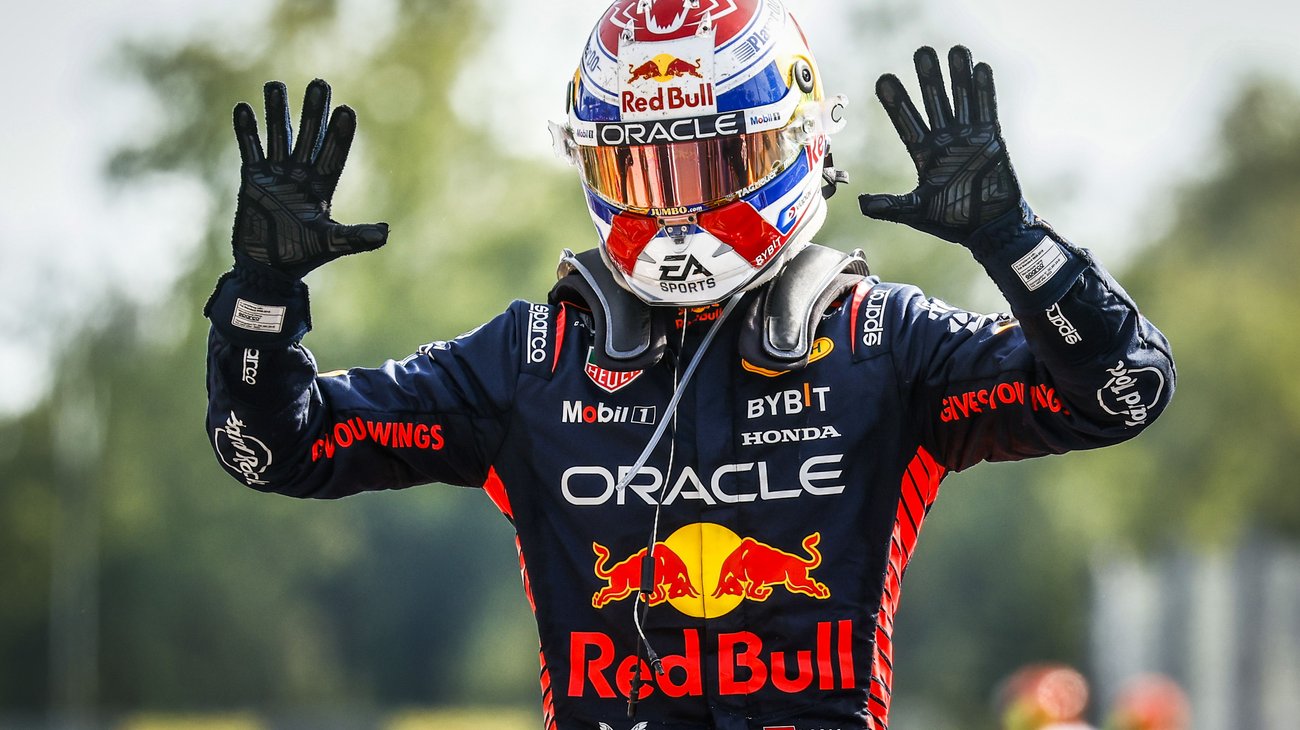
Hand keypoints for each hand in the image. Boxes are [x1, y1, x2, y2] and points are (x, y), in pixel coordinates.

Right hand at [231, 79, 387, 277]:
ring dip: (277, 112)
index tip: (346, 110)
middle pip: (309, 136)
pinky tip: (244, 109)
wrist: (266, 269)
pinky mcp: (252, 180)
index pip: (333, 154)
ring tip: (276, 84)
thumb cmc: (301, 257)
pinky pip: (250, 150)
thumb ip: (356, 236)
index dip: (339, 134)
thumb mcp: (331, 242)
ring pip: (278, 136)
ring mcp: (276, 175)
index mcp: (322, 188)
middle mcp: (301, 176)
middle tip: (320, 84)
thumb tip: (385, 233)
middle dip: (314, 112)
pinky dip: (247, 131)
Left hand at [859, 46, 1021, 243]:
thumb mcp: (917, 212)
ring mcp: (969, 138)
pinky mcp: (992, 139)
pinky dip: (984, 90)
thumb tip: (860, 202)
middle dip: (928, 79)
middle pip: (934, 102)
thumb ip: (891, 206)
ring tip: (953, 50)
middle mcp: (945, 141)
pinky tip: (979, 68)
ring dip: (957, 76)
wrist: (989, 229)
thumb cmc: (954, 221)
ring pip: (961, 100)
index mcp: (924, 155)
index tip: (884, 79)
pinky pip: (987, 110)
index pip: (907, 122)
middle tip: (921, 52)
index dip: (896, 102)